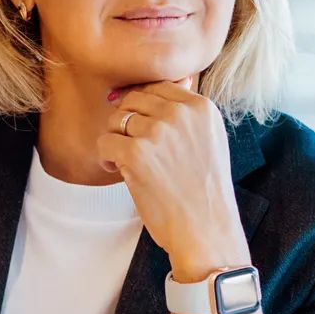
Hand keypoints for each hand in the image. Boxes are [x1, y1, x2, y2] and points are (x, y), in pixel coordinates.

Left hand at [98, 80, 250, 281]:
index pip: (158, 87)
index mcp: (201, 107)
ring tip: (125, 162)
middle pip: (133, 99)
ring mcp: (156, 133)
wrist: (206, 230)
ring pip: (115, 120)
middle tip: (131, 146)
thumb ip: (190, 113)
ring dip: (115, 140)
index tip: (139, 126)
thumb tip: (171, 83)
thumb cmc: (205, 191)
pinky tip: (118, 171)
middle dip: (126, 121)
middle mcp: (179, 114)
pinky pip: (104, 142)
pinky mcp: (135, 154)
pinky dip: (105, 158)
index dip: (142, 106)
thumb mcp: (210, 141)